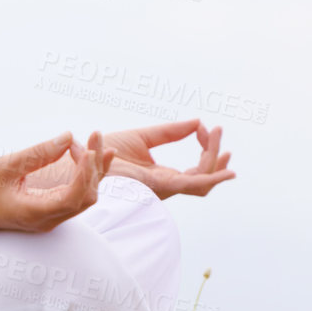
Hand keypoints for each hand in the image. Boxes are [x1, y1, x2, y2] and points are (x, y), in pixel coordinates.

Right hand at [0, 131, 114, 232]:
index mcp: (35, 213)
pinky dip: (85, 175)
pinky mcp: (50, 211)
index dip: (86, 172)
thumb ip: (38, 154)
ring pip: (84, 197)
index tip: (87, 147)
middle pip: (86, 196)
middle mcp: (47, 220)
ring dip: (92, 168)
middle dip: (94, 165)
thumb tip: (69, 137)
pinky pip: (76, 195)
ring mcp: (50, 218)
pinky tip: (92, 155)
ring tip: (93, 140)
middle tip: (91, 135)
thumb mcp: (5, 166)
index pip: (73, 197)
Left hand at [83, 118, 234, 199]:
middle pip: (203, 177)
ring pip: (202, 182)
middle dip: (215, 156)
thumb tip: (197, 122)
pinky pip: (193, 185)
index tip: (204, 127)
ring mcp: (164, 188)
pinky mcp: (158, 186)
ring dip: (215, 160)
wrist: (83, 160)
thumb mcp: (144, 137)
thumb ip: (171, 131)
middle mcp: (167, 186)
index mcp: (164, 177)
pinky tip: (227, 170)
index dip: (207, 150)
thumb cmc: (105, 153)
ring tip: (219, 137)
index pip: (196, 170)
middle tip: (218, 131)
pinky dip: (212, 177)